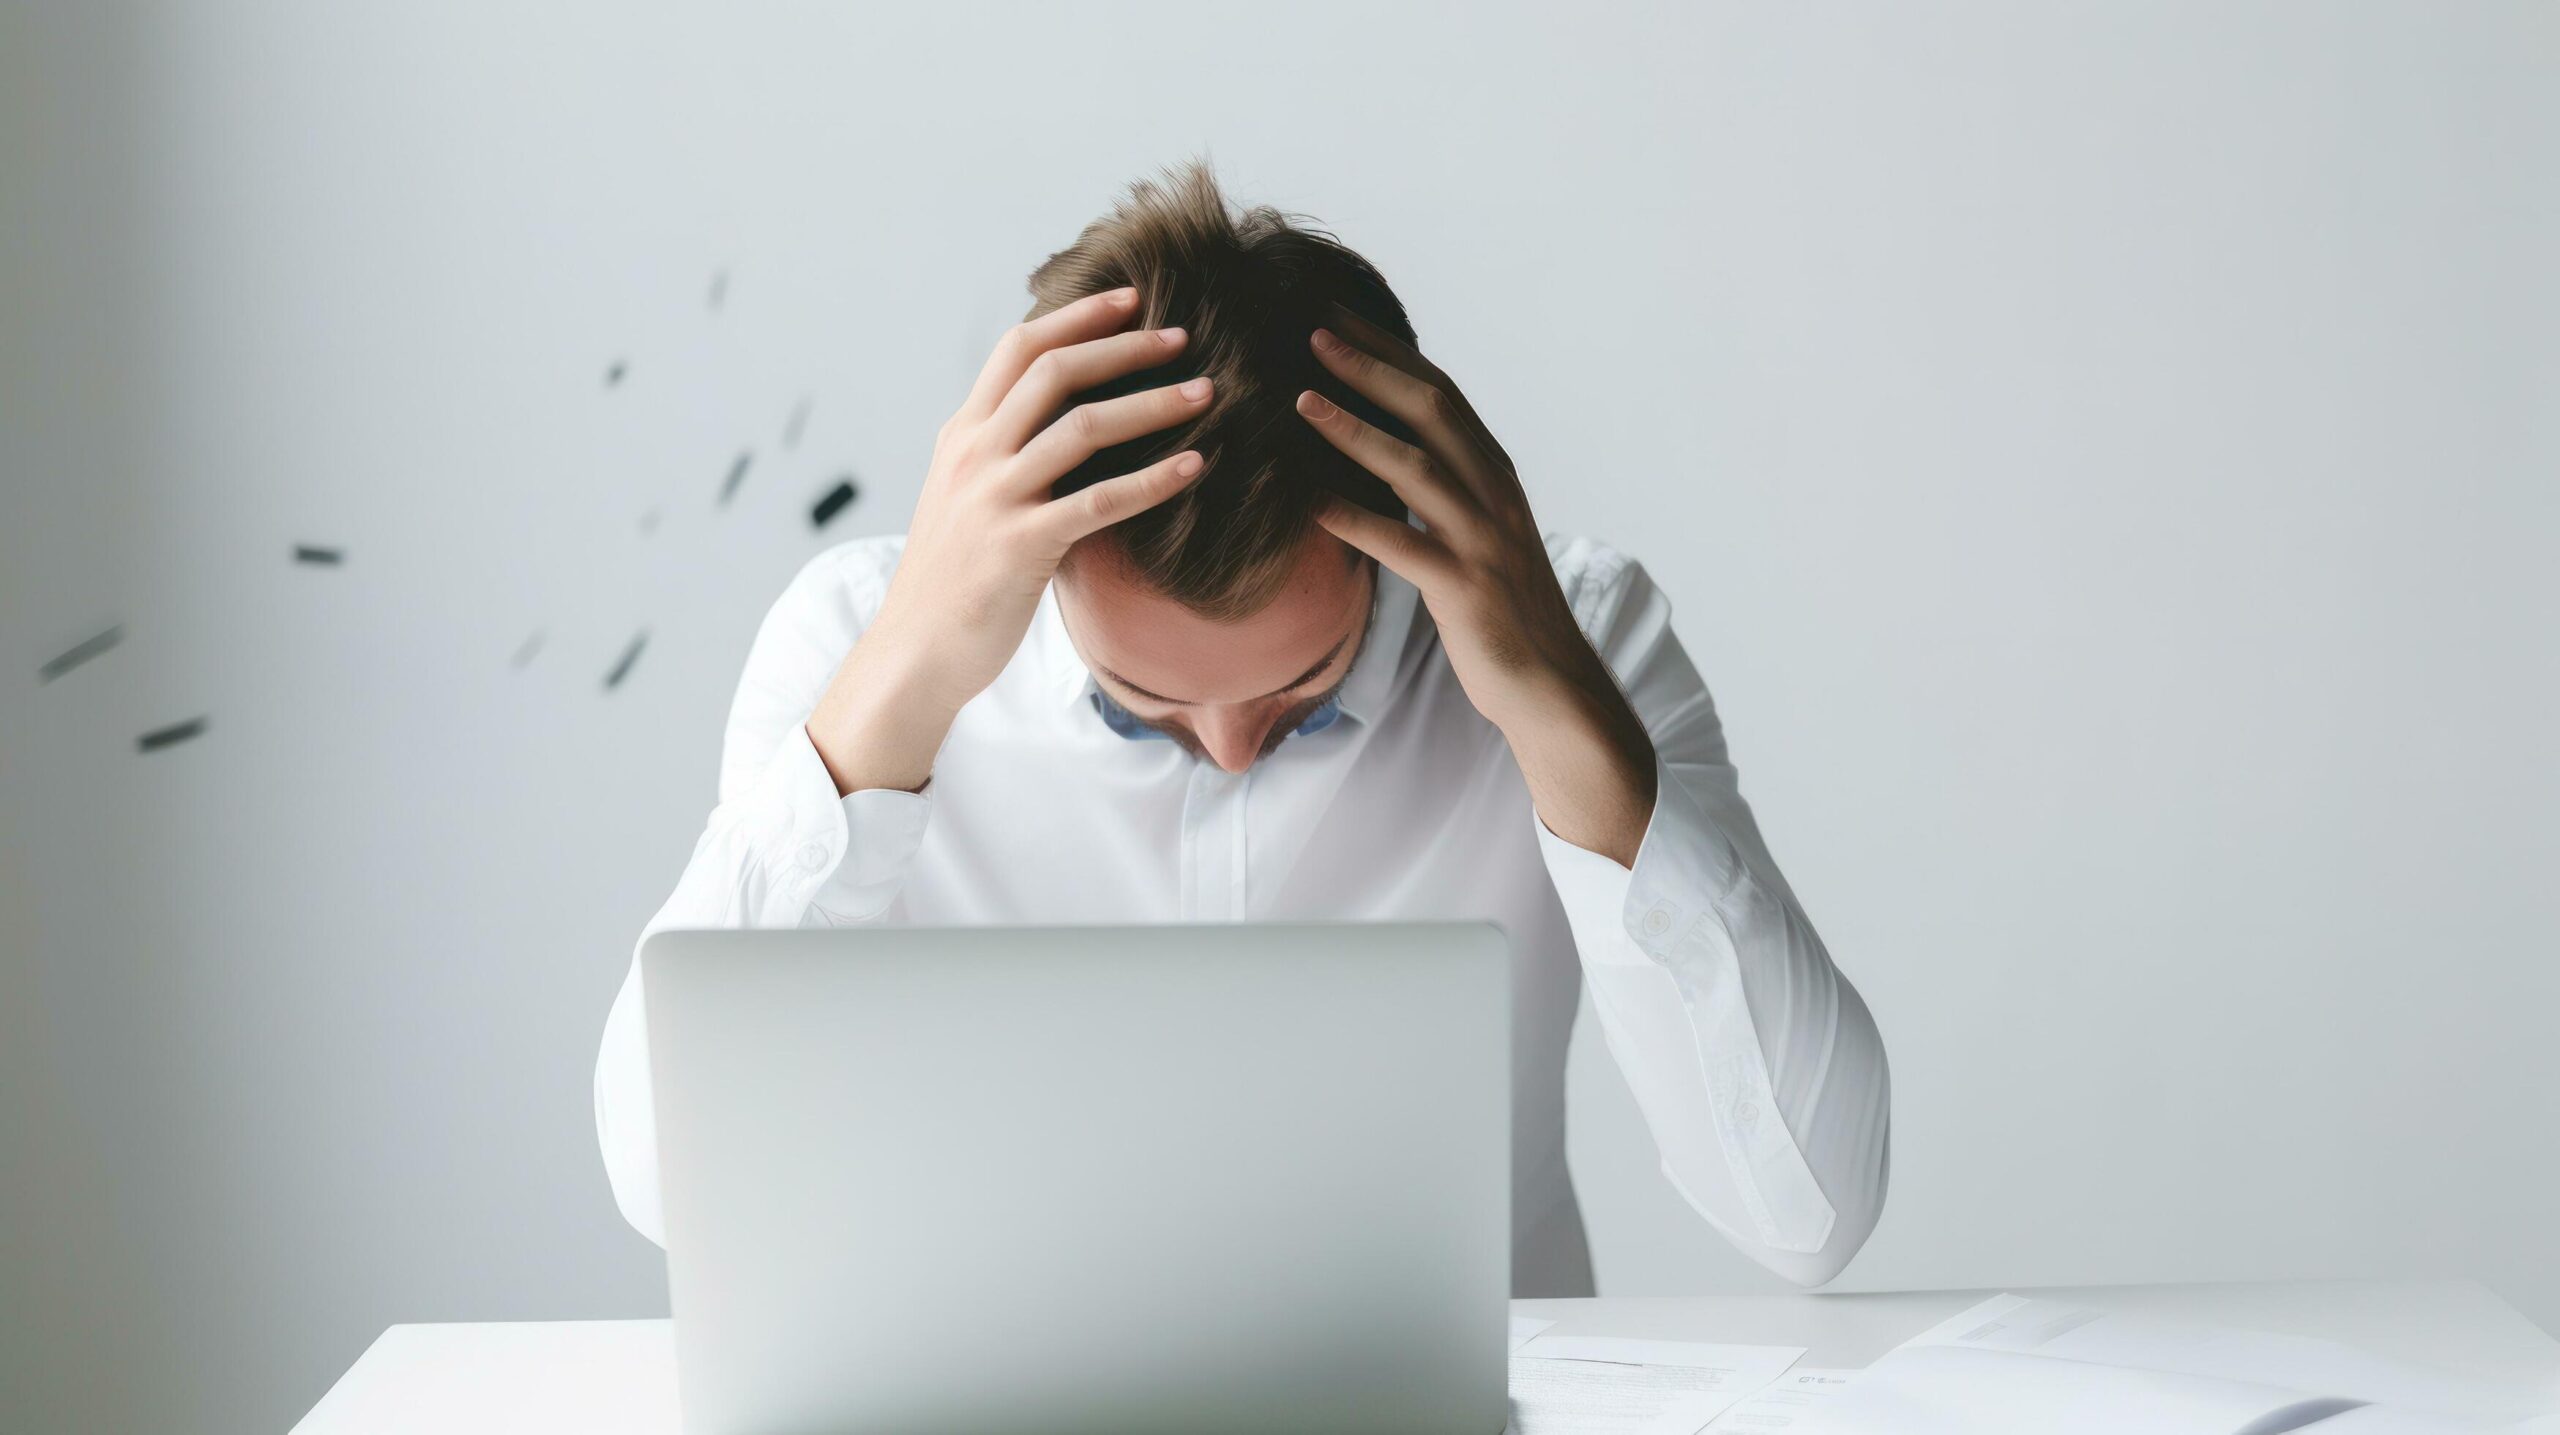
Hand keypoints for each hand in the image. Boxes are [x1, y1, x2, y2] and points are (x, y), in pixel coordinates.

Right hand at [806, 287, 1210, 793]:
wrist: (915, 651)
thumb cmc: (952, 579)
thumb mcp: (964, 498)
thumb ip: (1002, 455)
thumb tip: (1061, 424)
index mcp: (963, 436)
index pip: (1019, 349)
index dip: (1077, 317)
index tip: (1131, 299)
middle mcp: (975, 454)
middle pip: (1055, 372)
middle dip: (1124, 346)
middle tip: (1183, 336)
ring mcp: (995, 497)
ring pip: (1082, 427)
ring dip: (1152, 403)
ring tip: (1207, 393)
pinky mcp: (1021, 546)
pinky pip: (1098, 501)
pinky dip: (1152, 480)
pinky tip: (1195, 467)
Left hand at [1295, 304, 1658, 864]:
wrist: (1552, 684)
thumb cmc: (1503, 611)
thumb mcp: (1477, 535)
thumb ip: (1441, 491)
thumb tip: (1383, 454)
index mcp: (1495, 475)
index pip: (1440, 394)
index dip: (1390, 352)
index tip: (1338, 319)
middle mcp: (1493, 494)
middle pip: (1430, 411)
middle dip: (1371, 367)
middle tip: (1312, 332)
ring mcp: (1482, 539)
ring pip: (1415, 467)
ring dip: (1355, 429)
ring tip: (1300, 401)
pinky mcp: (1464, 588)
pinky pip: (1401, 544)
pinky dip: (1353, 519)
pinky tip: (1307, 505)